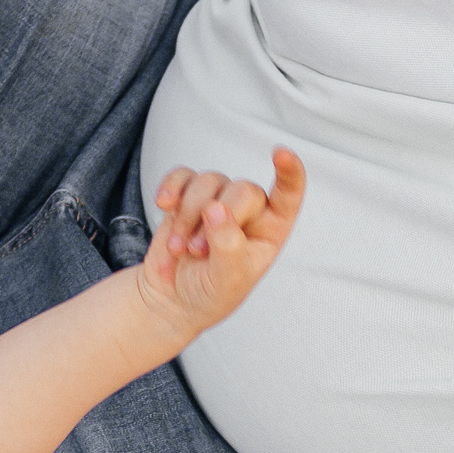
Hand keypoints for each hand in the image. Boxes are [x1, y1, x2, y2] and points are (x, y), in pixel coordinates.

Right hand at [136, 148, 305, 340]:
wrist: (172, 299)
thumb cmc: (210, 293)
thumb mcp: (227, 281)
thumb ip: (228, 247)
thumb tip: (217, 210)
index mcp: (271, 230)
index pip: (288, 195)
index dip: (290, 172)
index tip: (282, 154)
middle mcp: (249, 210)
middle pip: (242, 189)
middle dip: (217, 218)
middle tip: (198, 251)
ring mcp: (217, 199)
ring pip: (209, 181)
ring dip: (189, 215)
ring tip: (181, 249)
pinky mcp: (187, 195)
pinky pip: (182, 175)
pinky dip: (172, 188)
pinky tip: (164, 205)